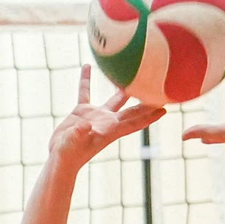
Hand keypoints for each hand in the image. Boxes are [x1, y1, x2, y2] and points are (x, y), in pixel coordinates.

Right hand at [48, 66, 165, 169]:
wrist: (60, 157)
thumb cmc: (68, 155)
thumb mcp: (72, 144)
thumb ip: (79, 135)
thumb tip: (85, 125)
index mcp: (110, 130)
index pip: (134, 122)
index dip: (149, 116)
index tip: (164, 109)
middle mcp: (107, 122)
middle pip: (132, 110)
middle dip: (146, 103)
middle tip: (160, 90)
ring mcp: (96, 116)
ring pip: (115, 100)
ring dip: (125, 89)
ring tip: (136, 76)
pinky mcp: (82, 111)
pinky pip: (85, 92)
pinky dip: (86, 80)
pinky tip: (87, 66)